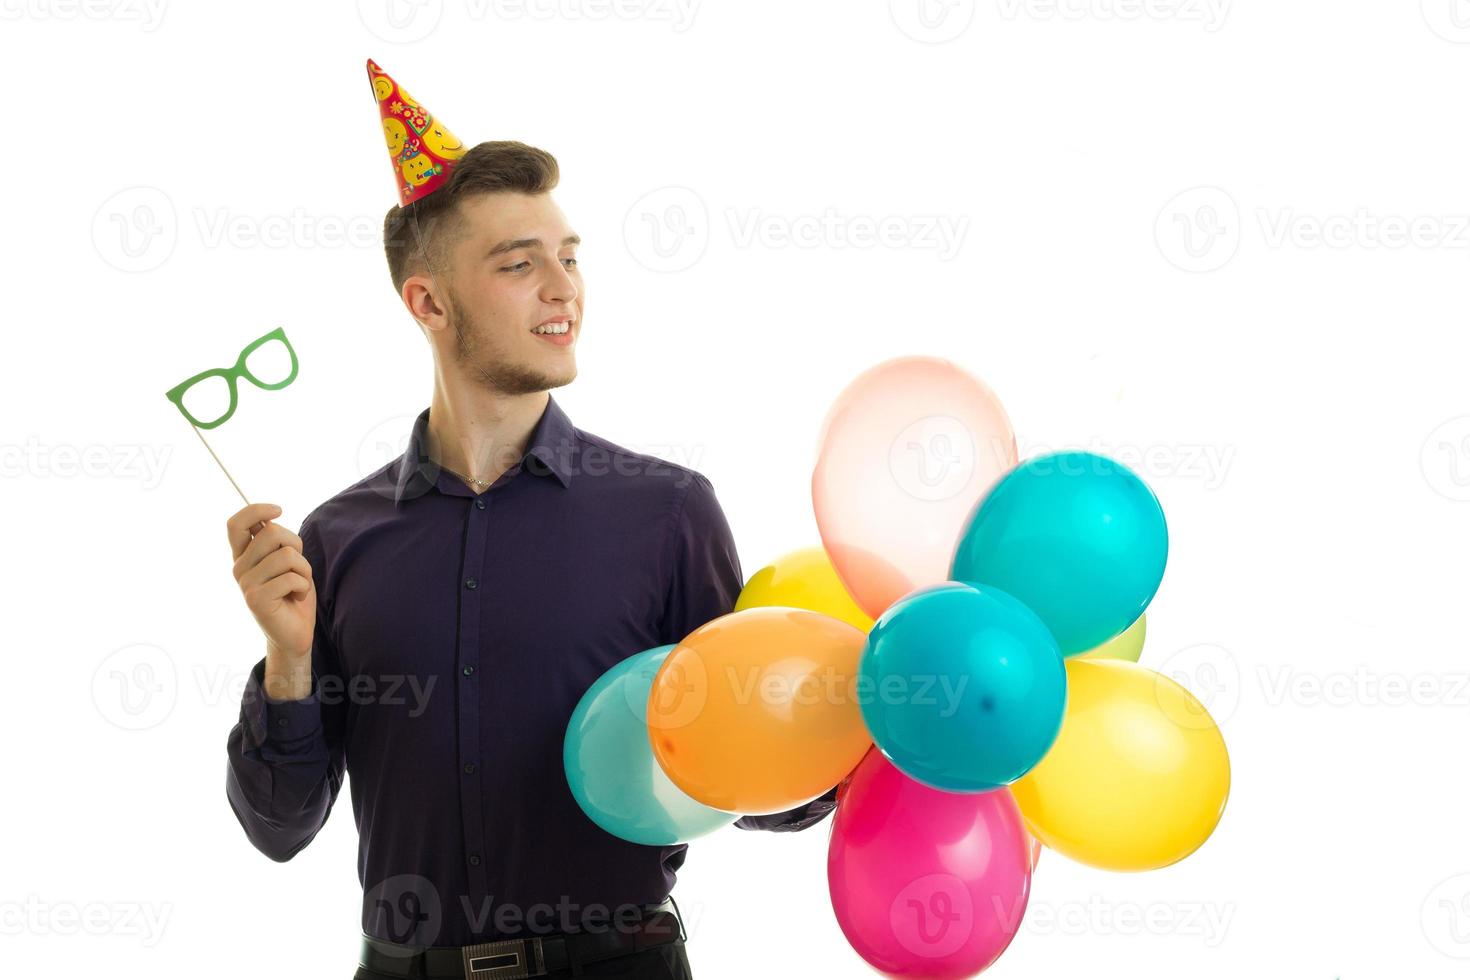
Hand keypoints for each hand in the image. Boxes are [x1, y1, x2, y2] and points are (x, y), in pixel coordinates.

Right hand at [228, 503, 314, 667]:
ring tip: (299, 585)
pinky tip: (297, 597)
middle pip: (271, 532)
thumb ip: (276, 542)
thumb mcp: (287, 562)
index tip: (279, 510)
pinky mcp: (257, 599)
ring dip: (304, 569)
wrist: (295, 634)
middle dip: (296, 544)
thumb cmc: (293, 593)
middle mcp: (239, 568)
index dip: (256, 510)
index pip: (235, 523)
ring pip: (287, 555)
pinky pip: (292, 577)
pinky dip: (303, 586)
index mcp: (243, 556)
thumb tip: (269, 517)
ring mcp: (246, 584)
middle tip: (298, 566)